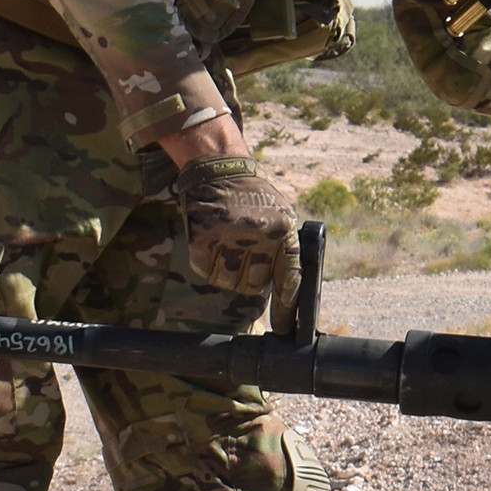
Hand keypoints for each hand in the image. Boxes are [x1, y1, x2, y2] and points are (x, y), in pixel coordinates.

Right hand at [174, 154, 296, 296]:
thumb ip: (285, 248)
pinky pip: (206, 271)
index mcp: (283, 231)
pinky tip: (212, 246)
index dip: (286, 302)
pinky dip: (208, 265)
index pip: (288, 277)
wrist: (221, 168)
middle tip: (244, 262)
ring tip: (227, 250)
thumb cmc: (255, 198)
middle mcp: (257, 235)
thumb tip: (288, 290)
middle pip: (255, 285)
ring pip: (228, 282)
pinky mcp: (202, 238)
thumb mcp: (282, 216)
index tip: (284, 321)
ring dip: (227, 273)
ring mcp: (227, 237)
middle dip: (250, 279)